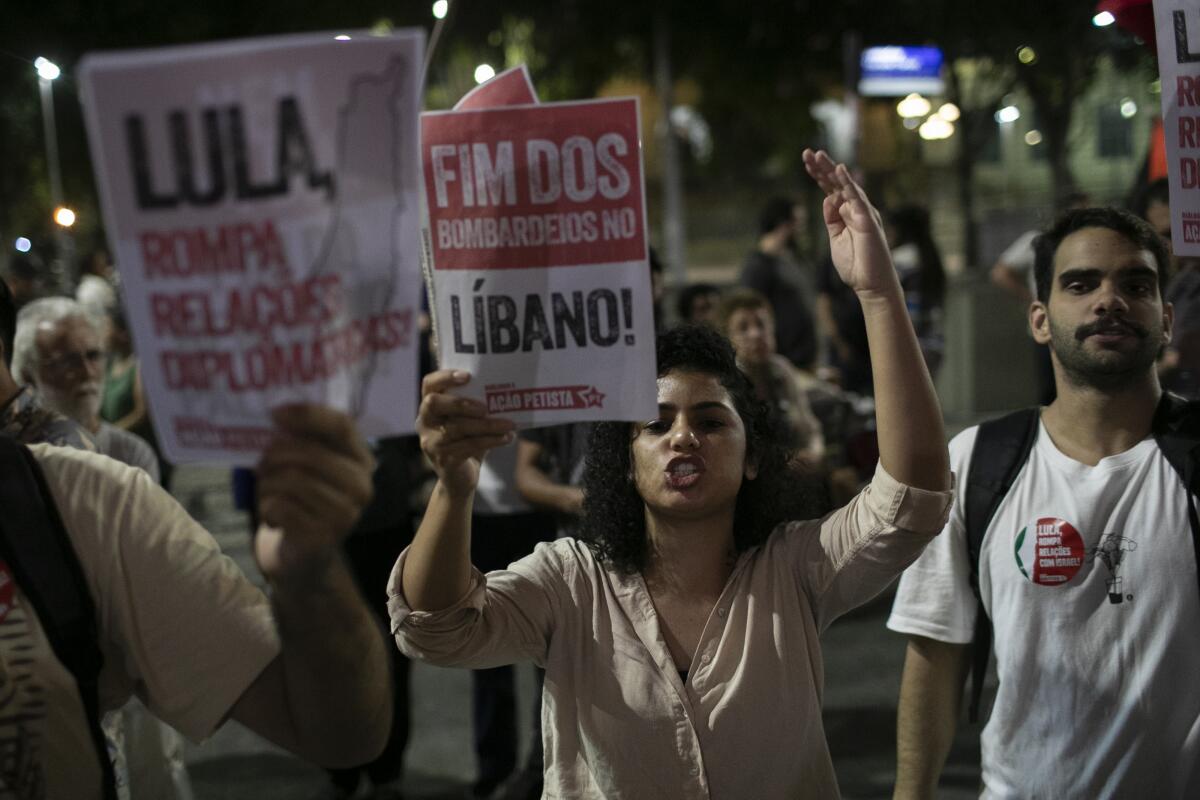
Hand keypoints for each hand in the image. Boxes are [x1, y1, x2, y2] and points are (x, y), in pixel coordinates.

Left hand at [255, 404, 374, 581]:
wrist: (302, 552)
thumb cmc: (301, 497)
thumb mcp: (308, 464)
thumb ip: (301, 438)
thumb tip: (277, 415)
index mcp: (362, 460)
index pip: (341, 425)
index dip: (307, 415)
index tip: (274, 413)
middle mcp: (361, 486)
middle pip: (309, 454)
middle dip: (274, 456)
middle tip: (260, 464)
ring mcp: (346, 514)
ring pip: (291, 480)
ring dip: (267, 484)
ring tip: (267, 492)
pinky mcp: (324, 537)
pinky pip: (281, 507)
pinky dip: (266, 508)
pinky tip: (273, 515)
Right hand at [417, 370, 514, 496]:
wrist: (461, 479)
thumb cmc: (467, 442)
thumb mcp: (468, 422)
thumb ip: (476, 406)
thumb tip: (507, 391)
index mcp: (429, 408)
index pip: (429, 385)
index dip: (444, 377)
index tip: (467, 376)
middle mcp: (424, 423)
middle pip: (434, 403)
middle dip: (461, 403)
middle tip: (485, 407)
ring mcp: (432, 443)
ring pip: (458, 428)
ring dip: (487, 425)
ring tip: (509, 424)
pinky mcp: (444, 460)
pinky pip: (469, 446)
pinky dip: (491, 440)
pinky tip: (507, 437)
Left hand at [803, 148, 898, 298]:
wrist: (870, 285)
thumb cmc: (855, 265)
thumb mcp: (835, 238)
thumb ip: (831, 219)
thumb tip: (827, 199)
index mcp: (846, 214)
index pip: (831, 190)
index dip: (819, 176)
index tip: (806, 162)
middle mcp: (855, 209)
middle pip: (836, 183)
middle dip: (821, 168)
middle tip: (807, 153)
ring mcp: (862, 212)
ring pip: (845, 185)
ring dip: (831, 170)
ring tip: (818, 156)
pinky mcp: (867, 219)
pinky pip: (856, 197)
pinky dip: (848, 183)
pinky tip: (838, 170)